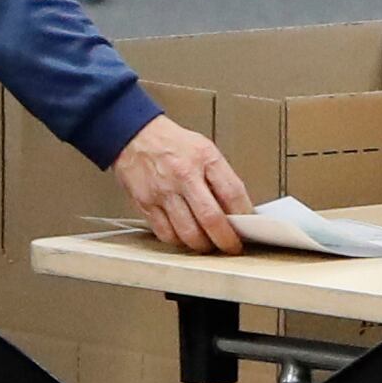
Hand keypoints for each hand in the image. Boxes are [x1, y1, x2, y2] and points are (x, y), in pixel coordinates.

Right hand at [111, 116, 252, 252]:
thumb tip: (237, 210)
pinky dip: (179, 241)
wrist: (134, 136)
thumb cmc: (172, 144)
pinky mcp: (146, 204)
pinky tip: (184, 236)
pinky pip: (166, 234)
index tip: (246, 228)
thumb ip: (221, 178)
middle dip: (225, 240)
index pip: (233, 193)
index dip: (244, 216)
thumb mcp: (205, 150)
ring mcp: (163, 191)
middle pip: (211, 218)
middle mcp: (184, 175)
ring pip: (188, 233)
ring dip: (203, 245)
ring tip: (208, 243)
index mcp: (204, 158)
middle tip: (230, 246)